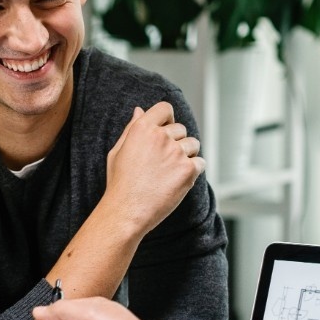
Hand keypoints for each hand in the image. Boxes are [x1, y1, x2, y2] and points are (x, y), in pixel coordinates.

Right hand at [103, 102, 204, 237]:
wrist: (126, 211)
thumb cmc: (120, 183)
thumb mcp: (118, 151)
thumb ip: (131, 129)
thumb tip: (140, 110)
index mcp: (142, 129)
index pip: (165, 109)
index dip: (168, 119)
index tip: (166, 131)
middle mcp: (160, 137)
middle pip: (181, 129)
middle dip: (176, 142)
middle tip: (164, 162)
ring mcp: (176, 153)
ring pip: (193, 144)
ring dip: (187, 155)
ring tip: (171, 172)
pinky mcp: (187, 170)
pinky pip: (200, 163)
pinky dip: (194, 171)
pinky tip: (178, 180)